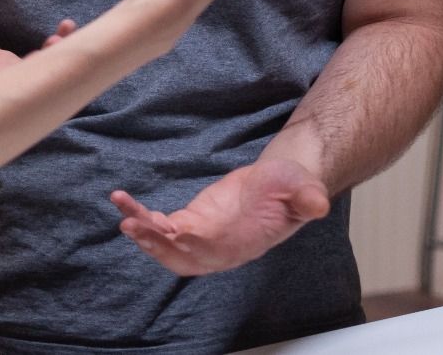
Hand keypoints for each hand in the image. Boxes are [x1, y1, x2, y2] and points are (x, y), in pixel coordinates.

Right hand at [0, 20, 76, 96]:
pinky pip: (51, 67)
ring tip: (57, 40)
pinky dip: (61, 48)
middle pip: (22, 102)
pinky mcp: (28, 78)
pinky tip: (65, 27)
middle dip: (37, 85)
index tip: (8, 78)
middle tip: (46, 60)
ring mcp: (15, 93)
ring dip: (56, 63)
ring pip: (42, 85)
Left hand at [110, 158, 329, 275]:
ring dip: (144, 235)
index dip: (196, 243)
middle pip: (183, 258)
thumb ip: (308, 196)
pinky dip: (142, 217)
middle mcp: (219, 249)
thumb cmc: (290, 187)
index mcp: (244, 242)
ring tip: (124, 215)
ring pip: (167, 248)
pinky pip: (161, 227)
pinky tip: (125, 203)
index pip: (216, 250)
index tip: (177, 230)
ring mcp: (202, 238)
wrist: (278, 185)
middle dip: (157, 246)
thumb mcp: (303, 186)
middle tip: (132, 225)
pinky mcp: (190, 223)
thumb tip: (318, 204)